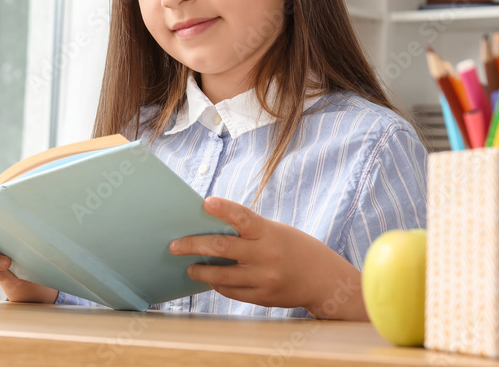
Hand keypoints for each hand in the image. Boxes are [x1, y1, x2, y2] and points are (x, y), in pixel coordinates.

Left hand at [167, 197, 365, 319]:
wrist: (324, 279)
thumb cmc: (296, 248)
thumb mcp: (276, 231)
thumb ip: (249, 232)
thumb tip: (212, 230)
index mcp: (269, 232)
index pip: (243, 217)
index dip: (224, 209)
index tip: (205, 202)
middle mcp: (266, 255)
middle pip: (221, 247)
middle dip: (193, 245)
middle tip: (174, 245)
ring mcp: (264, 278)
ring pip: (221, 275)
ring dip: (201, 270)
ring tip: (189, 266)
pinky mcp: (262, 297)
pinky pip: (231, 292)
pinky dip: (218, 284)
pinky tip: (210, 279)